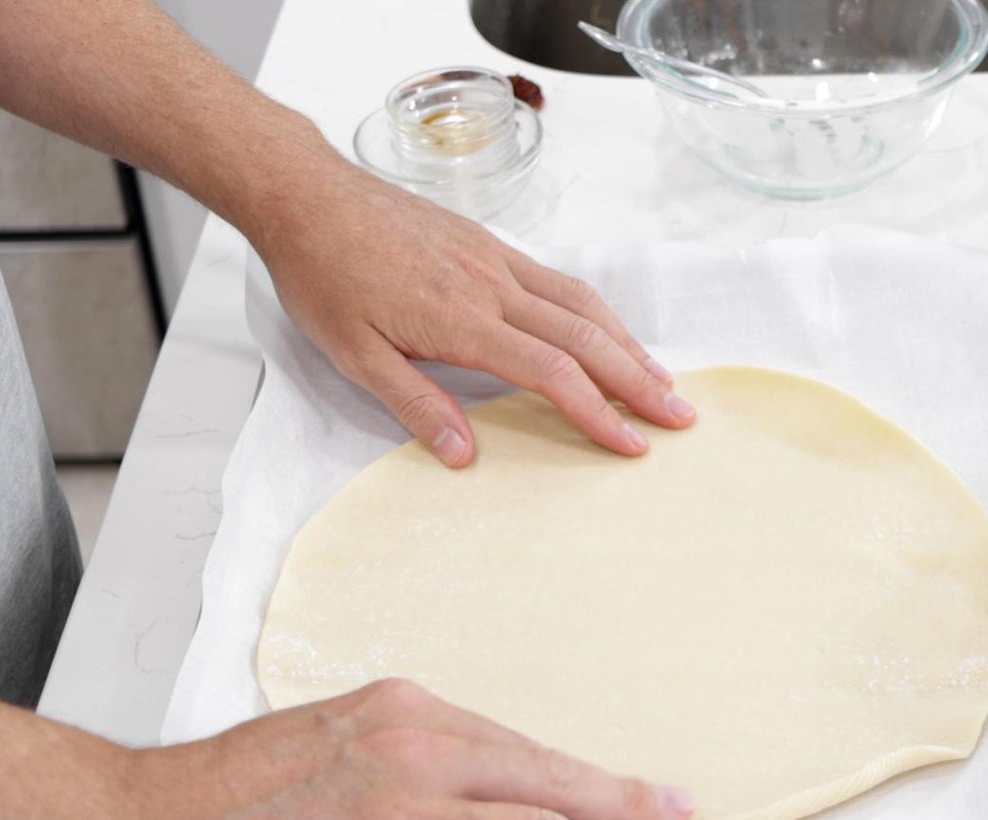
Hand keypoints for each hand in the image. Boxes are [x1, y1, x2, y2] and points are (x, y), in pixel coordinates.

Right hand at [102, 678, 692, 819]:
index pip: (523, 745)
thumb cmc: (229, 789)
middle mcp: (412, 754)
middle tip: (679, 819)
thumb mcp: (337, 735)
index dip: (588, 775)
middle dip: (624, 805)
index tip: (637, 791)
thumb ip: (416, 752)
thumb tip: (490, 786)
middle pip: (548, 781)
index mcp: (406, 711)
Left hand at [251, 171, 695, 466]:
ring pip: (584, 304)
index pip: (550, 372)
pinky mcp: (491, 245)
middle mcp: (492, 286)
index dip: (597, 412)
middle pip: (586, 337)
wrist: (307, 196)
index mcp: (461, 319)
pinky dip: (599, 314)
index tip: (630, 445)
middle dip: (639, 381)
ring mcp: (497, 261)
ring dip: (630, 345)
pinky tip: (610, 334)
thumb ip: (414, 403)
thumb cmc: (323, 275)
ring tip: (661, 381)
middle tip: (679, 417)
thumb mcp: (352, 354)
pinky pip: (561, 282)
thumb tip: (463, 455)